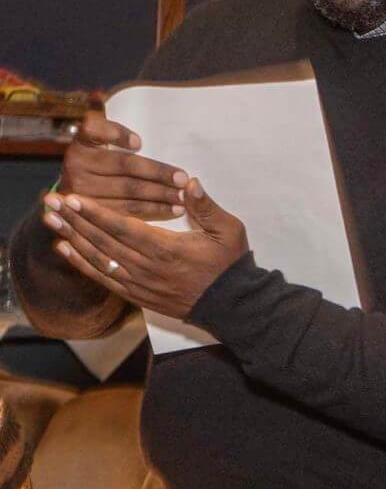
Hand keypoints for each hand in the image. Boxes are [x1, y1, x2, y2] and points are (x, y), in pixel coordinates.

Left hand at [41, 180, 248, 318]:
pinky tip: (65, 249)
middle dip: (74, 219)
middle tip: (51, 202)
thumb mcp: (228, 230)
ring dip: (72, 238)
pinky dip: (81, 264)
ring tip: (51, 221)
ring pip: (98, 258)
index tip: (73, 198)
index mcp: (167, 248)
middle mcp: (147, 267)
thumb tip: (190, 183)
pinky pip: (103, 278)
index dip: (95, 212)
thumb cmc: (229, 264)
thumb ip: (206, 206)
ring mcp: (140, 283)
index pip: (122, 227)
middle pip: (103, 240)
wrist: (231, 305)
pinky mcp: (137, 295)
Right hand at [57, 113, 188, 218]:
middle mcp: (76, 163)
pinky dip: (153, 211)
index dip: (116, 135)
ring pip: (128, 192)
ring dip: (160, 195)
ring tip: (183, 196)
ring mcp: (81, 189)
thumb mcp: (96, 137)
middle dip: (157, 173)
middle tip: (183, 178)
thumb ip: (102, 118)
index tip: (139, 142)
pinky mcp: (92, 211)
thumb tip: (97, 94)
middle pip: (124, 167)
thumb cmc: (98, 157)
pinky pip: (127, 211)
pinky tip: (173, 210)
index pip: (96, 131)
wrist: (74, 192)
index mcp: (81, 141)